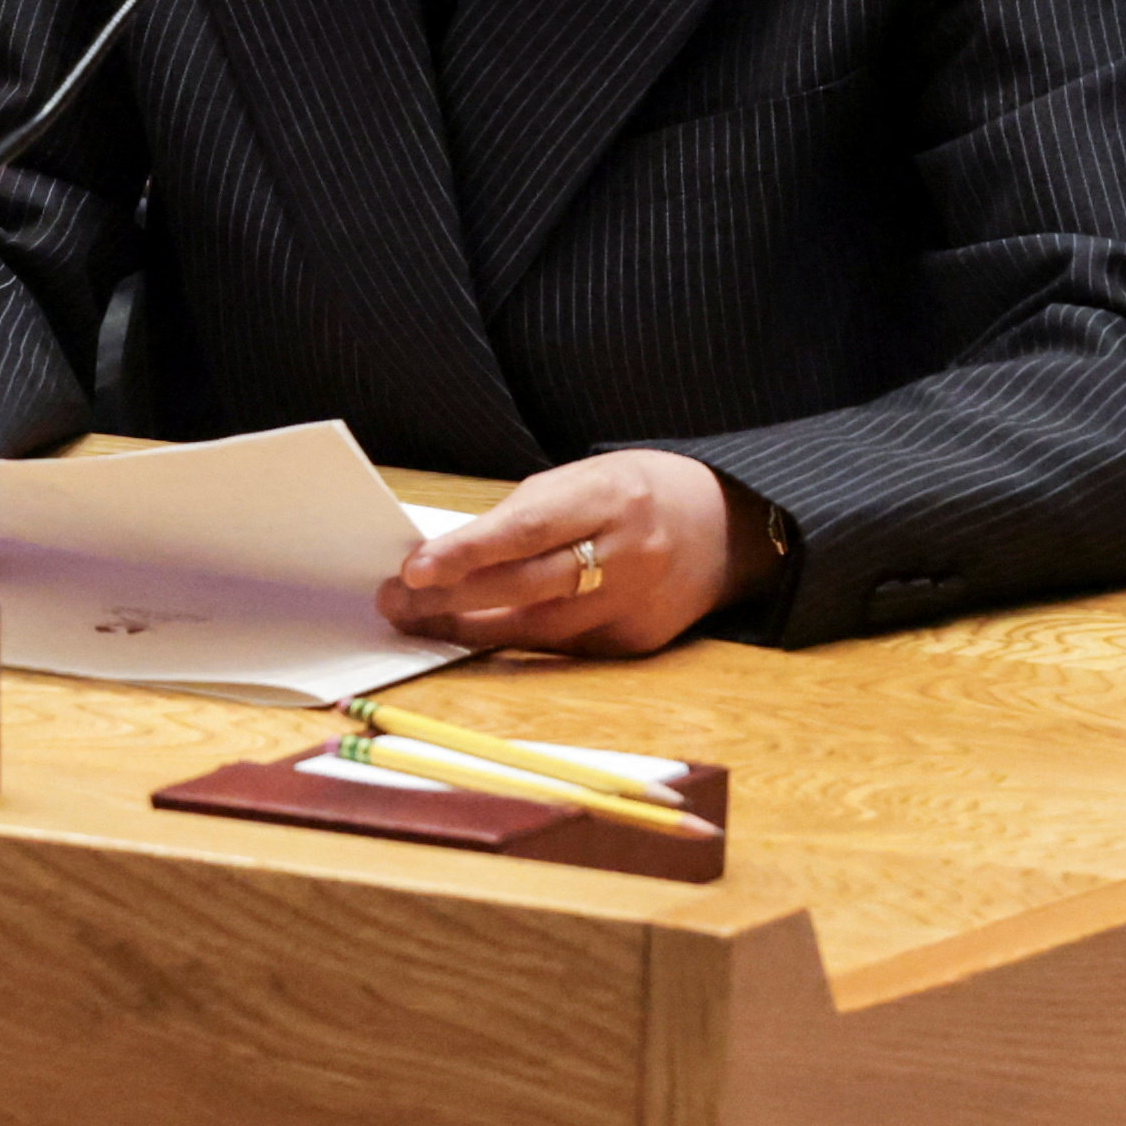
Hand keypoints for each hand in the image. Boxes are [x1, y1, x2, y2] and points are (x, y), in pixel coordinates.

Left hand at [380, 450, 769, 656]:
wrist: (727, 528)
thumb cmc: (639, 493)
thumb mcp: (588, 478)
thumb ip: (527, 514)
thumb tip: (450, 553)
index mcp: (615, 496)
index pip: (529, 530)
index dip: (468, 553)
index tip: (415, 568)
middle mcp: (631, 554)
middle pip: (528, 586)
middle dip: (453, 597)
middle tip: (397, 600)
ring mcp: (637, 605)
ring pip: (537, 629)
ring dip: (468, 627)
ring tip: (419, 619)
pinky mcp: (636, 643)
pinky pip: (561, 647)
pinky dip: (513, 640)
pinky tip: (472, 632)